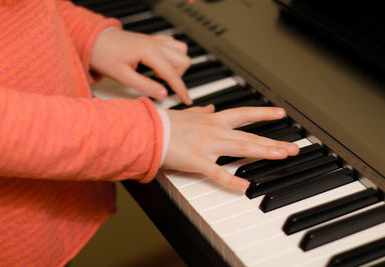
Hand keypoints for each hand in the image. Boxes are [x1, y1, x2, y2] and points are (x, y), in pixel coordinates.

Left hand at [90, 28, 191, 103]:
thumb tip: (163, 95)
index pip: (172, 74)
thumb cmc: (105, 56)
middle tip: (162, 84)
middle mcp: (156, 43)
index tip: (186, 100)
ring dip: (177, 65)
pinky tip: (160, 64)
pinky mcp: (153, 39)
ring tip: (160, 74)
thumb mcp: (123, 76)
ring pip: (182, 51)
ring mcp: (156, 40)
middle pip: (183, 60)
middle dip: (178, 76)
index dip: (181, 90)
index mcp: (149, 52)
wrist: (95, 40)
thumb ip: (145, 86)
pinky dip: (173, 56)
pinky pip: (173, 44)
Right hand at [163, 106, 299, 189]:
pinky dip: (231, 180)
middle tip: (292, 147)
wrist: (148, 130)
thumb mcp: (186, 114)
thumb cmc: (165, 123)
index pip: (243, 114)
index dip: (263, 114)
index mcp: (212, 120)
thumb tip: (211, 108)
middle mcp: (215, 131)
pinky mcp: (197, 160)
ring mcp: (207, 145)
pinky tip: (245, 186)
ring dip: (264, 152)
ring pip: (242, 148)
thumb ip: (201, 112)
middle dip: (273, 141)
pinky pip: (216, 172)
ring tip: (282, 155)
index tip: (280, 113)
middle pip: (250, 136)